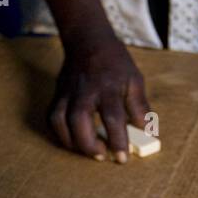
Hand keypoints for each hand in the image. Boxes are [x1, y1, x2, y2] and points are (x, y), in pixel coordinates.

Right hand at [50, 33, 150, 162]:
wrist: (87, 40)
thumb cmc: (114, 62)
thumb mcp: (134, 79)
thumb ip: (139, 106)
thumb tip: (145, 130)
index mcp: (108, 87)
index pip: (112, 117)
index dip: (117, 140)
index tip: (122, 158)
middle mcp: (85, 91)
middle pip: (79, 121)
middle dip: (88, 145)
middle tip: (101, 156)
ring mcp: (67, 92)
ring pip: (60, 121)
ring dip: (71, 142)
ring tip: (86, 150)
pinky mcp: (57, 94)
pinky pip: (51, 117)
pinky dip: (58, 133)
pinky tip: (71, 140)